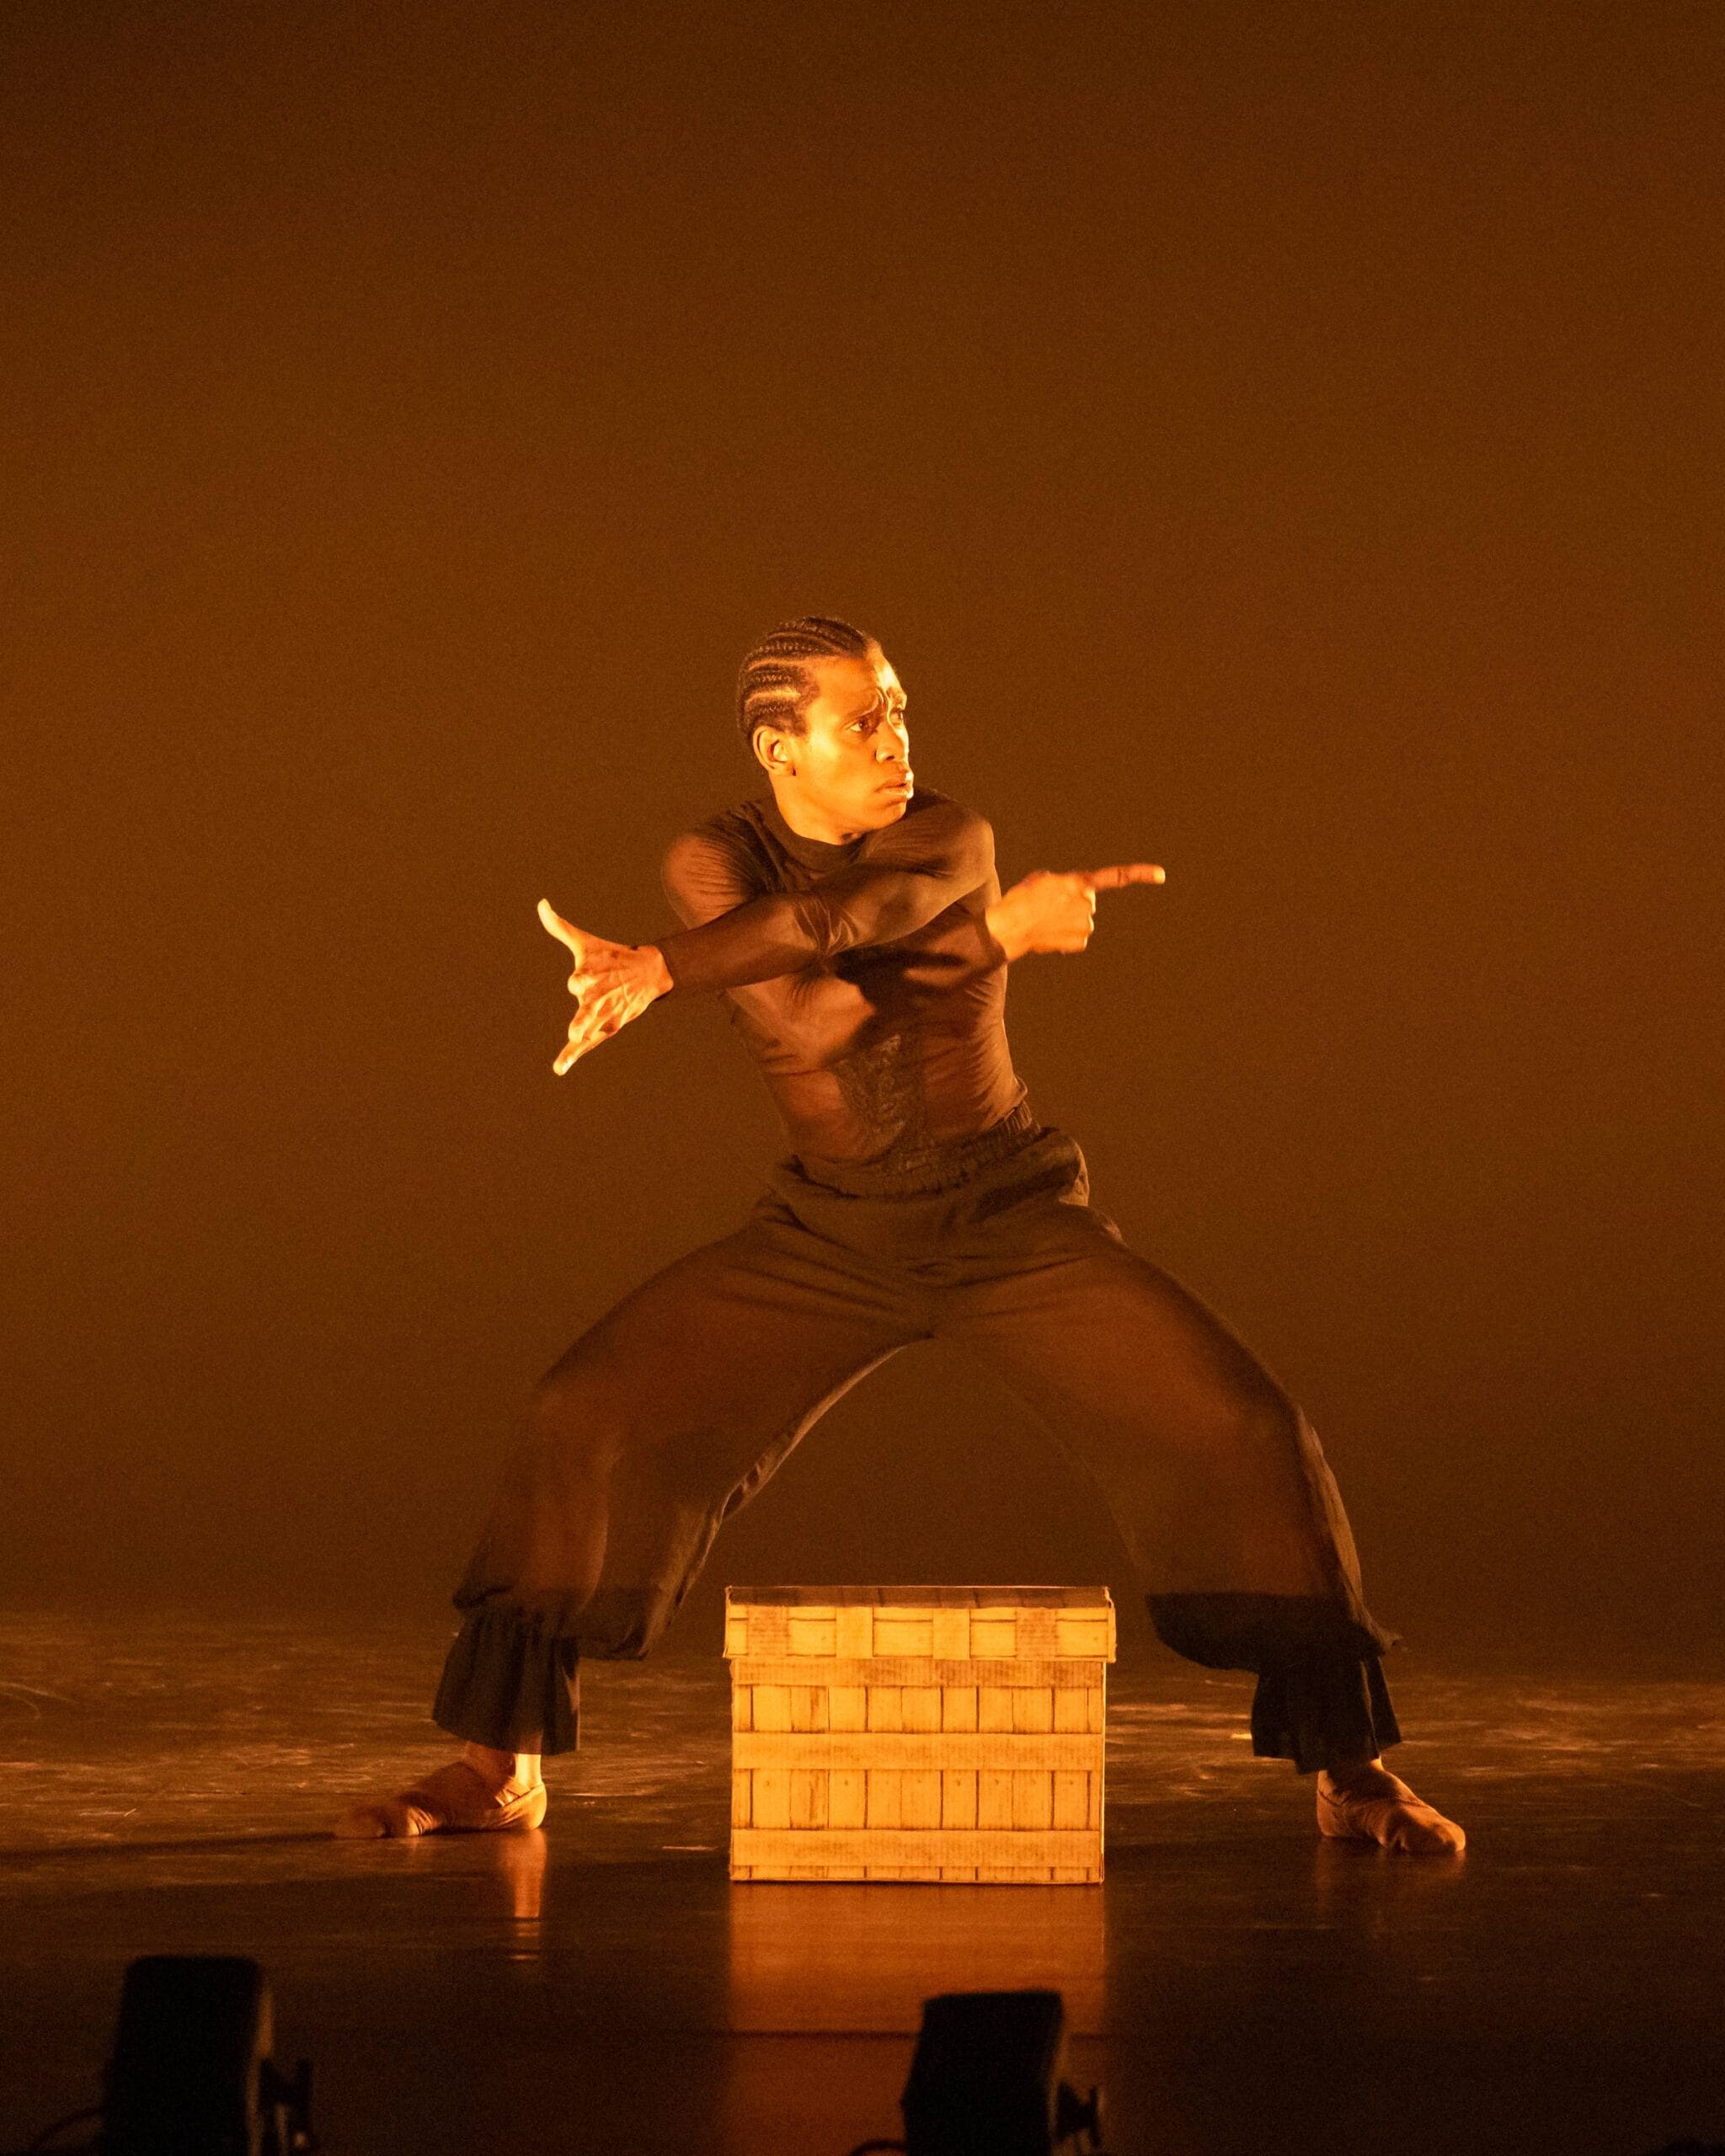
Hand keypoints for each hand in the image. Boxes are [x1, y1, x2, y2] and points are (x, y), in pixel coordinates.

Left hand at [537, 899, 672, 1073]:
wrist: (648, 973)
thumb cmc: (611, 957)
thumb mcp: (586, 943)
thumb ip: (560, 927)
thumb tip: (541, 904)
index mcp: (593, 975)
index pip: (581, 980)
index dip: (580, 980)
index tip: (578, 980)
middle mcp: (599, 996)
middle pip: (588, 1007)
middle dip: (584, 1017)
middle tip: (575, 1029)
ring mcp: (604, 1014)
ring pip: (589, 1027)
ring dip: (581, 1037)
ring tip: (572, 1044)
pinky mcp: (607, 1028)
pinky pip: (587, 1044)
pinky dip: (573, 1055)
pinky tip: (559, 1068)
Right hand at [986, 862, 1164, 960]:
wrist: (1009, 927)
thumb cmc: (1020, 900)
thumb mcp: (1042, 880)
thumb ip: (1063, 884)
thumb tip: (1068, 898)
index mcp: (1078, 883)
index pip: (1115, 877)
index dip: (1140, 874)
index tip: (1161, 875)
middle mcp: (1087, 903)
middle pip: (1087, 903)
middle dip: (1071, 905)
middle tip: (1048, 906)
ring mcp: (1086, 924)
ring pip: (1082, 921)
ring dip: (1067, 921)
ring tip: (1046, 920)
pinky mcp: (1081, 941)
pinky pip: (1078, 937)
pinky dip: (1066, 937)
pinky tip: (1050, 933)